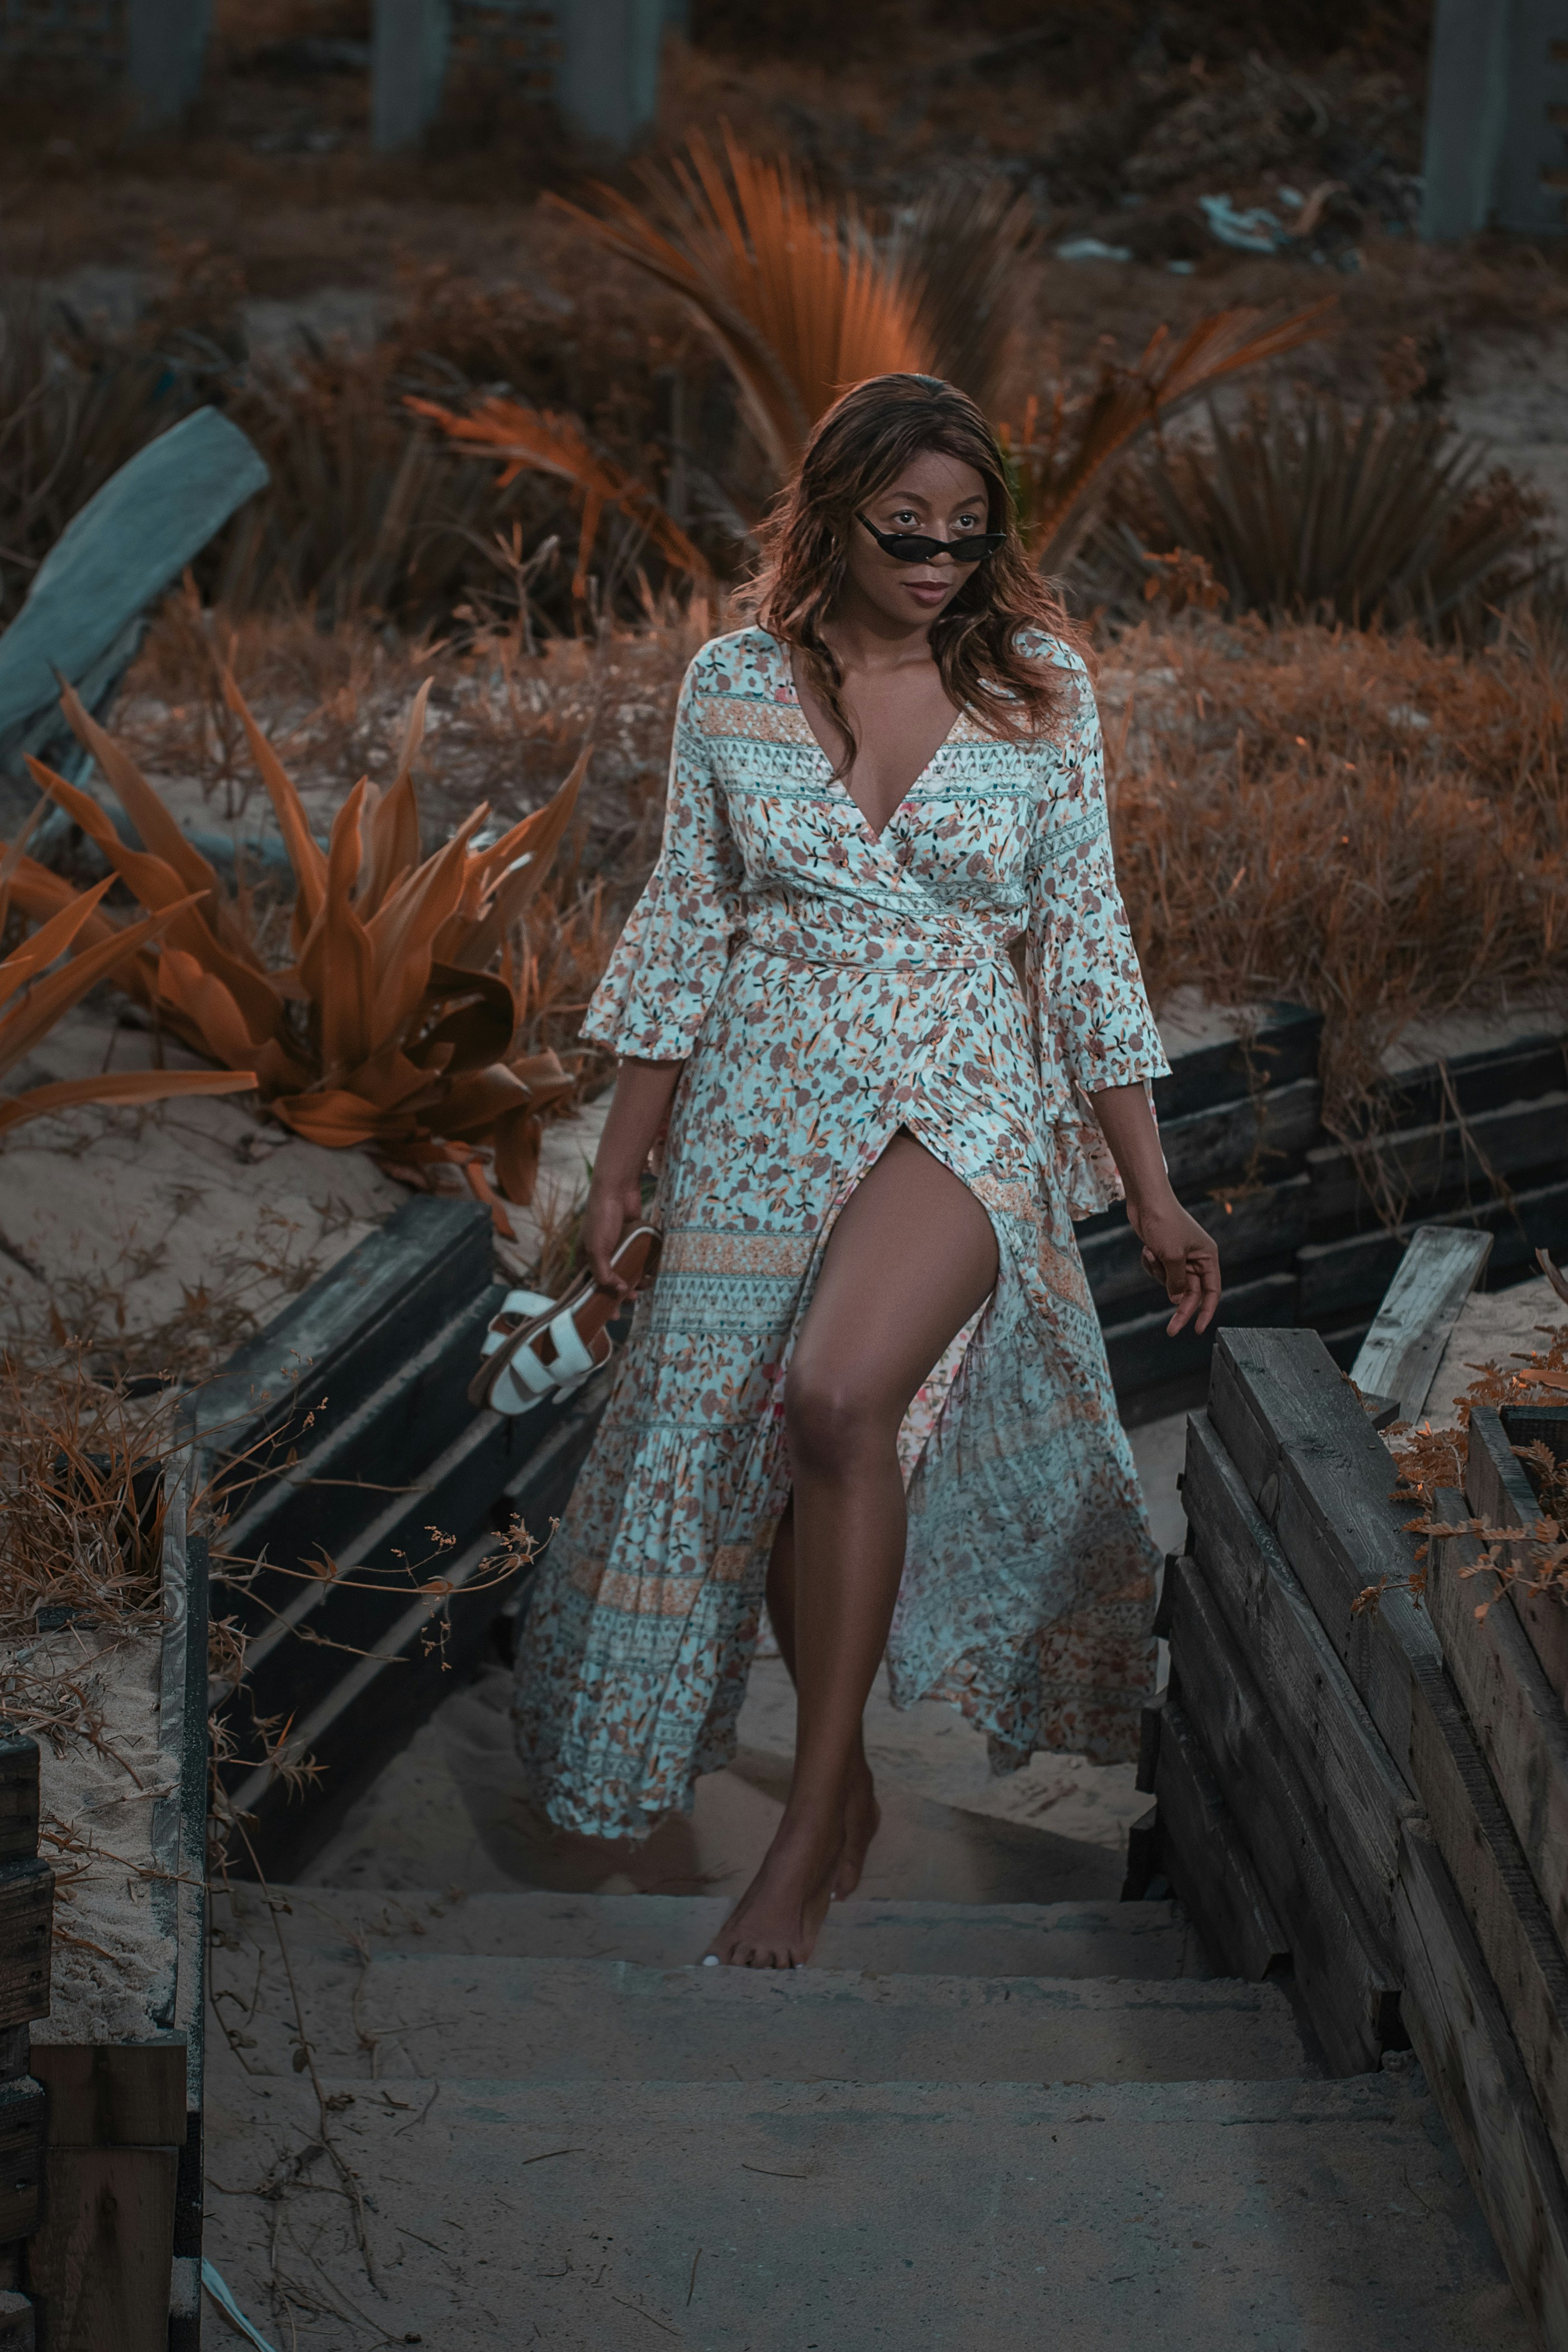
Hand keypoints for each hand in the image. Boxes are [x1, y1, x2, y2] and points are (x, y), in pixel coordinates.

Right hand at [579, 1169, 643, 1294]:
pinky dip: (645, 1268)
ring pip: (627, 1273)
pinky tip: (652, 1272)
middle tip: (633, 1298)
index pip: (590, 1288)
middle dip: (622, 1293)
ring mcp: (617, 1249)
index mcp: (585, 1260)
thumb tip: (620, 1291)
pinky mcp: (632, 1242)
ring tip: (645, 1283)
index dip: (600, 1303)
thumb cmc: (601, 1219)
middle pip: (611, 1283)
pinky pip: (638, 1260)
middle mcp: (600, 1257)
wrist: (617, 1190)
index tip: (612, 1317)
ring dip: (636, 1281)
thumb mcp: (597, 1250)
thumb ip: (604, 1274)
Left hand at [1127, 1191, 1220, 1336]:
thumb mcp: (1172, 1257)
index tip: (1197, 1330)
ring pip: (1171, 1283)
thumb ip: (1177, 1282)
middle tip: (1170, 1330)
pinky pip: (1158, 1272)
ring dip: (1158, 1274)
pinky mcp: (1164, 1253)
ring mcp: (1180, 1256)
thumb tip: (1177, 1301)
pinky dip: (1151, 1265)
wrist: (1146, 1200)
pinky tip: (1147, 1250)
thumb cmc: (1164, 1223)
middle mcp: (1197, 1258)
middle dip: (1179, 1308)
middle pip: (1191, 1293)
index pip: (1212, 1292)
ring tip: (1152, 1253)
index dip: (1206, 1312)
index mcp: (1207, 1257)